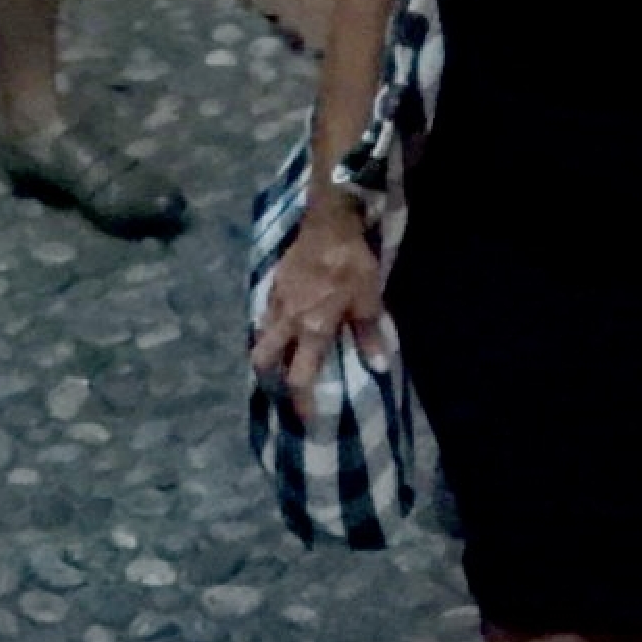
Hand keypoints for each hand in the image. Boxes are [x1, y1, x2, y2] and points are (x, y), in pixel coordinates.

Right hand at [249, 208, 382, 422]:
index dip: (301, 401)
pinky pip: (266, 313)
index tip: (306, 420)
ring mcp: (276, 301)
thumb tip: (380, 367)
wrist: (328, 221)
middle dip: (269, 378)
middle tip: (283, 387)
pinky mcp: (273, 284)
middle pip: (264, 359)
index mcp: (312, 329)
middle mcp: (288, 320)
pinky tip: (286, 323)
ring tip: (284, 357)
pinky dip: (273, 326)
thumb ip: (369, 334)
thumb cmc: (351, 263)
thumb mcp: (369, 299)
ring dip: (270, 350)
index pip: (299, 377)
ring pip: (262, 335)